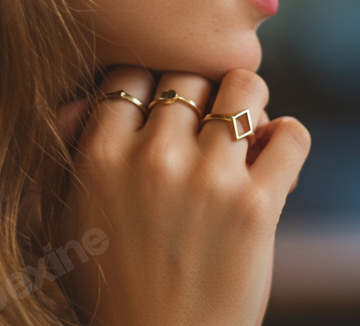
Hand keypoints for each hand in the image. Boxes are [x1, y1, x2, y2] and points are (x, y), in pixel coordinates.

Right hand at [59, 65, 309, 325]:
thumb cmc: (112, 286)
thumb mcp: (68, 220)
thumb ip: (72, 153)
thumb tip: (80, 102)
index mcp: (99, 158)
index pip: (131, 74)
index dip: (150, 88)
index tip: (162, 112)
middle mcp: (152, 159)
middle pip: (188, 75)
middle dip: (200, 93)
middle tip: (206, 121)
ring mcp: (207, 180)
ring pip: (244, 87)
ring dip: (250, 101)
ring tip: (246, 126)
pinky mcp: (256, 206)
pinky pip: (291, 135)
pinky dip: (289, 136)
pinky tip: (275, 152)